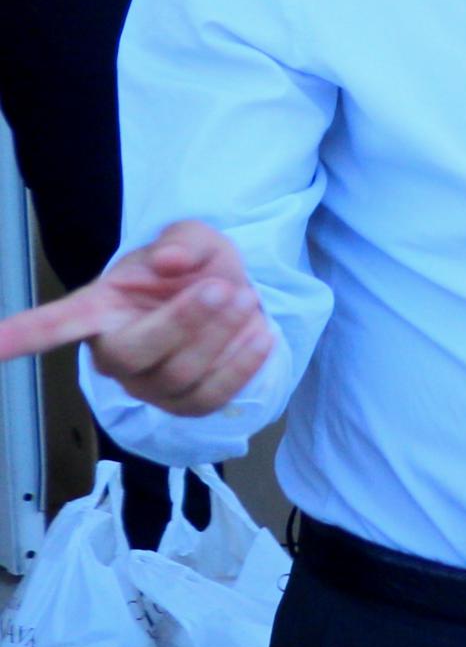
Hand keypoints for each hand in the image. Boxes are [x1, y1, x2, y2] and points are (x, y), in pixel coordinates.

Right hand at [0, 221, 271, 415]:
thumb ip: (183, 242)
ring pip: (180, 375)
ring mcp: (148, 385)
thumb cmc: (196, 270)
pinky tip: (260, 334)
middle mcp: (114, 353)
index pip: (52, 325)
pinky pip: (213, 397)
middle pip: (133, 352)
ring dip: (223, 336)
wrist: (237, 297)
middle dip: (184, 320)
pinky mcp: (186, 405)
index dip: (21, 335)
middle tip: (223, 287)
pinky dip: (243, 364)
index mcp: (98, 310)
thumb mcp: (193, 240)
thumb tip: (169, 262)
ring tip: (246, 300)